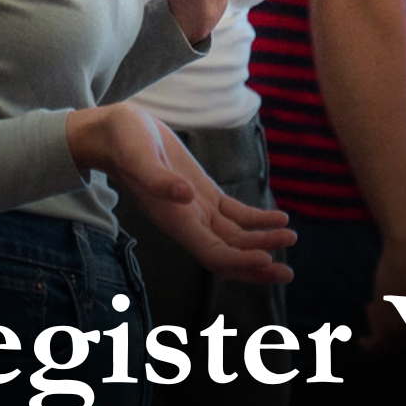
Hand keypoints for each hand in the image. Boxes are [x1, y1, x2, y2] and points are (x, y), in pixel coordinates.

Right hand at [67, 104, 294, 284]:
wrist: (116, 132)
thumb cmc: (124, 143)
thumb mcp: (139, 156)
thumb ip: (159, 180)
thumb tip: (185, 196)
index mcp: (174, 220)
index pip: (212, 253)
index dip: (239, 261)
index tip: (266, 261)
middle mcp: (187, 221)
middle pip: (227, 254)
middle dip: (257, 265)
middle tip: (288, 273)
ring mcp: (197, 209)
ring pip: (234, 237)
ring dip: (261, 242)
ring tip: (290, 239)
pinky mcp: (203, 193)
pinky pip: (234, 215)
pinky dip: (256, 220)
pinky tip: (278, 218)